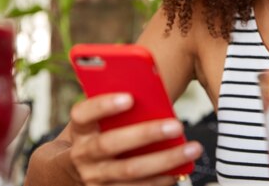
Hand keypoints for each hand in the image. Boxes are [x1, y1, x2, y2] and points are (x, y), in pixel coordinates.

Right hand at [68, 93, 202, 184]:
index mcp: (79, 129)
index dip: (104, 105)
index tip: (130, 97)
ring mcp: (95, 179)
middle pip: (111, 144)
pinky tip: (181, 170)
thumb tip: (153, 92)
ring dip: (165, 160)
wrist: (75, 173)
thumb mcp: (99, 121)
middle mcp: (82, 155)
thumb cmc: (100, 135)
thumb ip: (118, 108)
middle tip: (177, 125)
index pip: (83, 114)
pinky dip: (162, 180)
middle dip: (146, 134)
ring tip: (192, 148)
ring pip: (130, 171)